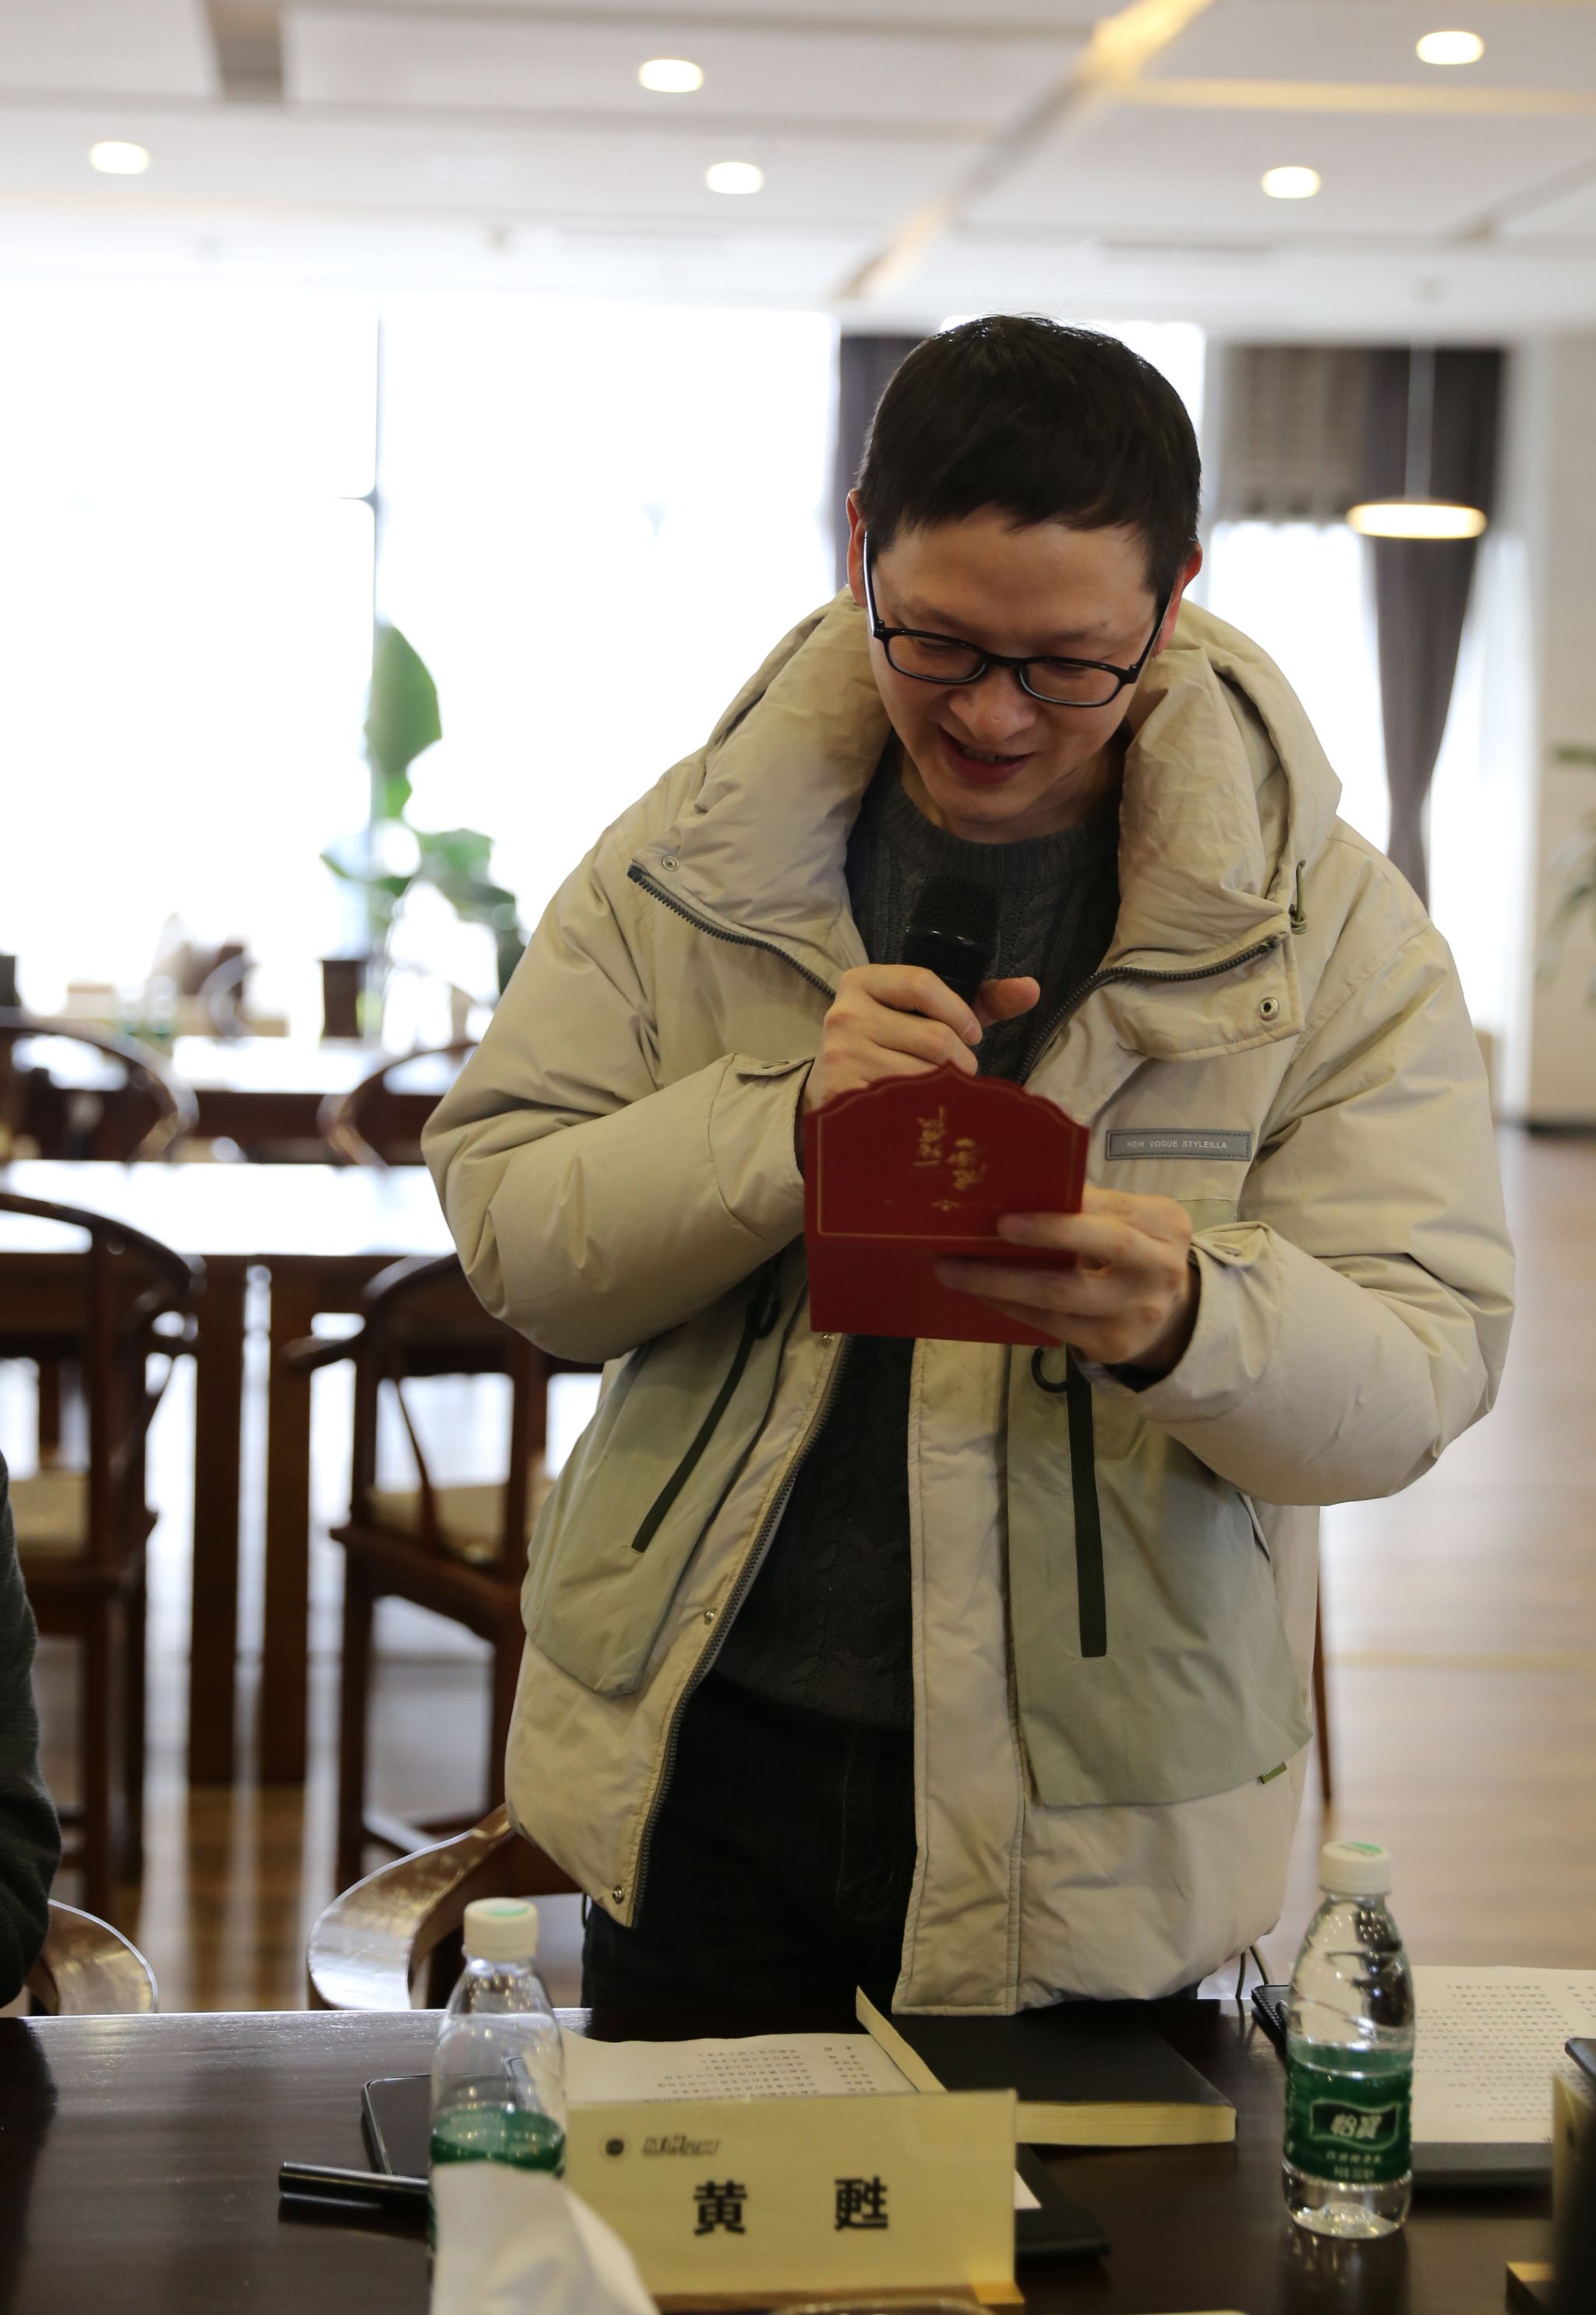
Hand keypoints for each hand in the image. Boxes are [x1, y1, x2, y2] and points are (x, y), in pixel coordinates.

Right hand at [803, 966, 1039, 1113]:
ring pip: (926, 1075)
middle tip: (958, 1072)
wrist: (832, 1087)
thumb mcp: (927, 1013)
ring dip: (946, 1089)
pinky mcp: (844, 1094)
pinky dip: (924, 1108)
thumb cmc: (890, 1042)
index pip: (922, 983)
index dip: (959, 1013)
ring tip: (938, 1090)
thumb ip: (979, 1000)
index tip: (971, 1034)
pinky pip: (907, 1103)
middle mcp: (845, 1014)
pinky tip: (920, 1108)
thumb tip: (1031, 988)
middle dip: (961, 1060)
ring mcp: (841, 1056)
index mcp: (862, 981)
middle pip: (934, 1037)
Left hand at [935, 1185, 1199, 1376]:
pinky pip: (1050, 1325)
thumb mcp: (1129, 1220)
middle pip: (1098, 1249)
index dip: (1060, 1214)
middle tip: (979, 1237)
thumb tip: (1014, 1188)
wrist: (1171, 1314)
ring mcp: (1137, 1313)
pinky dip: (1010, 1306)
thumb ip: (1090, 1206)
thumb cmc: (1134, 1251)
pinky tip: (980, 1292)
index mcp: (1164, 1224)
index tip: (1008, 1214)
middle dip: (1038, 1240)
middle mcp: (1159, 1268)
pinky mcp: (1111, 1345)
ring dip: (999, 1282)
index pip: (1110, 1211)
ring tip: (953, 1270)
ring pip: (1060, 1296)